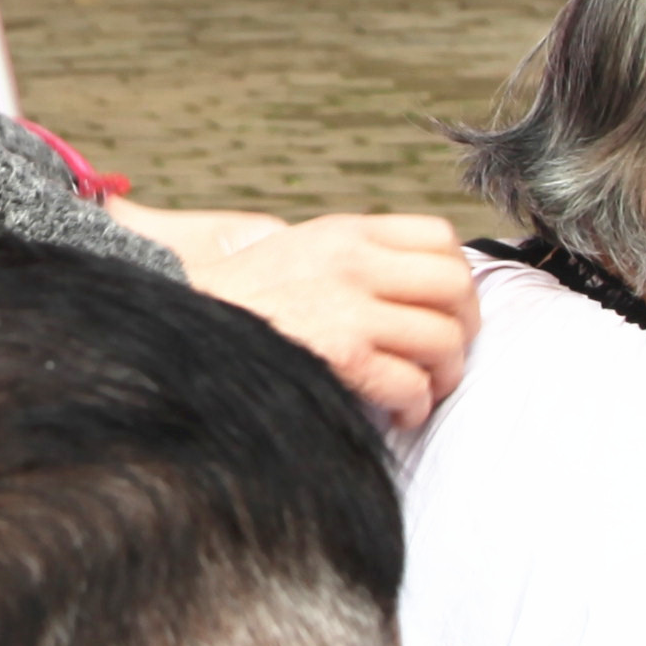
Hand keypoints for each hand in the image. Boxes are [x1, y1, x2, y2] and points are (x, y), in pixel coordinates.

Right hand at [138, 204, 477, 429]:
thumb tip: (405, 288)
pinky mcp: (340, 353)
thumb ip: (348, 259)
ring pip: (444, 338)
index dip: (457, 281)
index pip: (439, 238)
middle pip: (456, 286)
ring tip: (422, 390)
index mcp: (345, 232)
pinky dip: (414, 407)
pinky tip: (397, 413)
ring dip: (443, 375)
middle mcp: (353, 260)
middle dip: (464, 330)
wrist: (181, 330)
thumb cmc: (236, 304)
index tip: (446, 312)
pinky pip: (411, 383)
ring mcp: (348, 305)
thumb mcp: (293, 252)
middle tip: (445, 357)